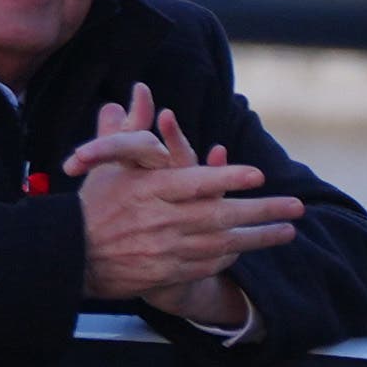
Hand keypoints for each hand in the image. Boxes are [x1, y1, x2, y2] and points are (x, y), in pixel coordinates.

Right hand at [64, 82, 296, 306]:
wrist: (71, 258)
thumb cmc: (92, 205)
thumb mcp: (108, 164)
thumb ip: (130, 128)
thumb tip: (140, 92)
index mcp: (148, 191)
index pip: (195, 181)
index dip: (227, 177)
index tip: (258, 175)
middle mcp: (160, 221)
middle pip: (220, 215)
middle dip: (263, 211)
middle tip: (295, 206)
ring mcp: (164, 251)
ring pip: (222, 244)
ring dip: (258, 238)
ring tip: (287, 231)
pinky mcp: (165, 274)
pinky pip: (207, 265)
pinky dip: (230, 257)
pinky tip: (247, 248)